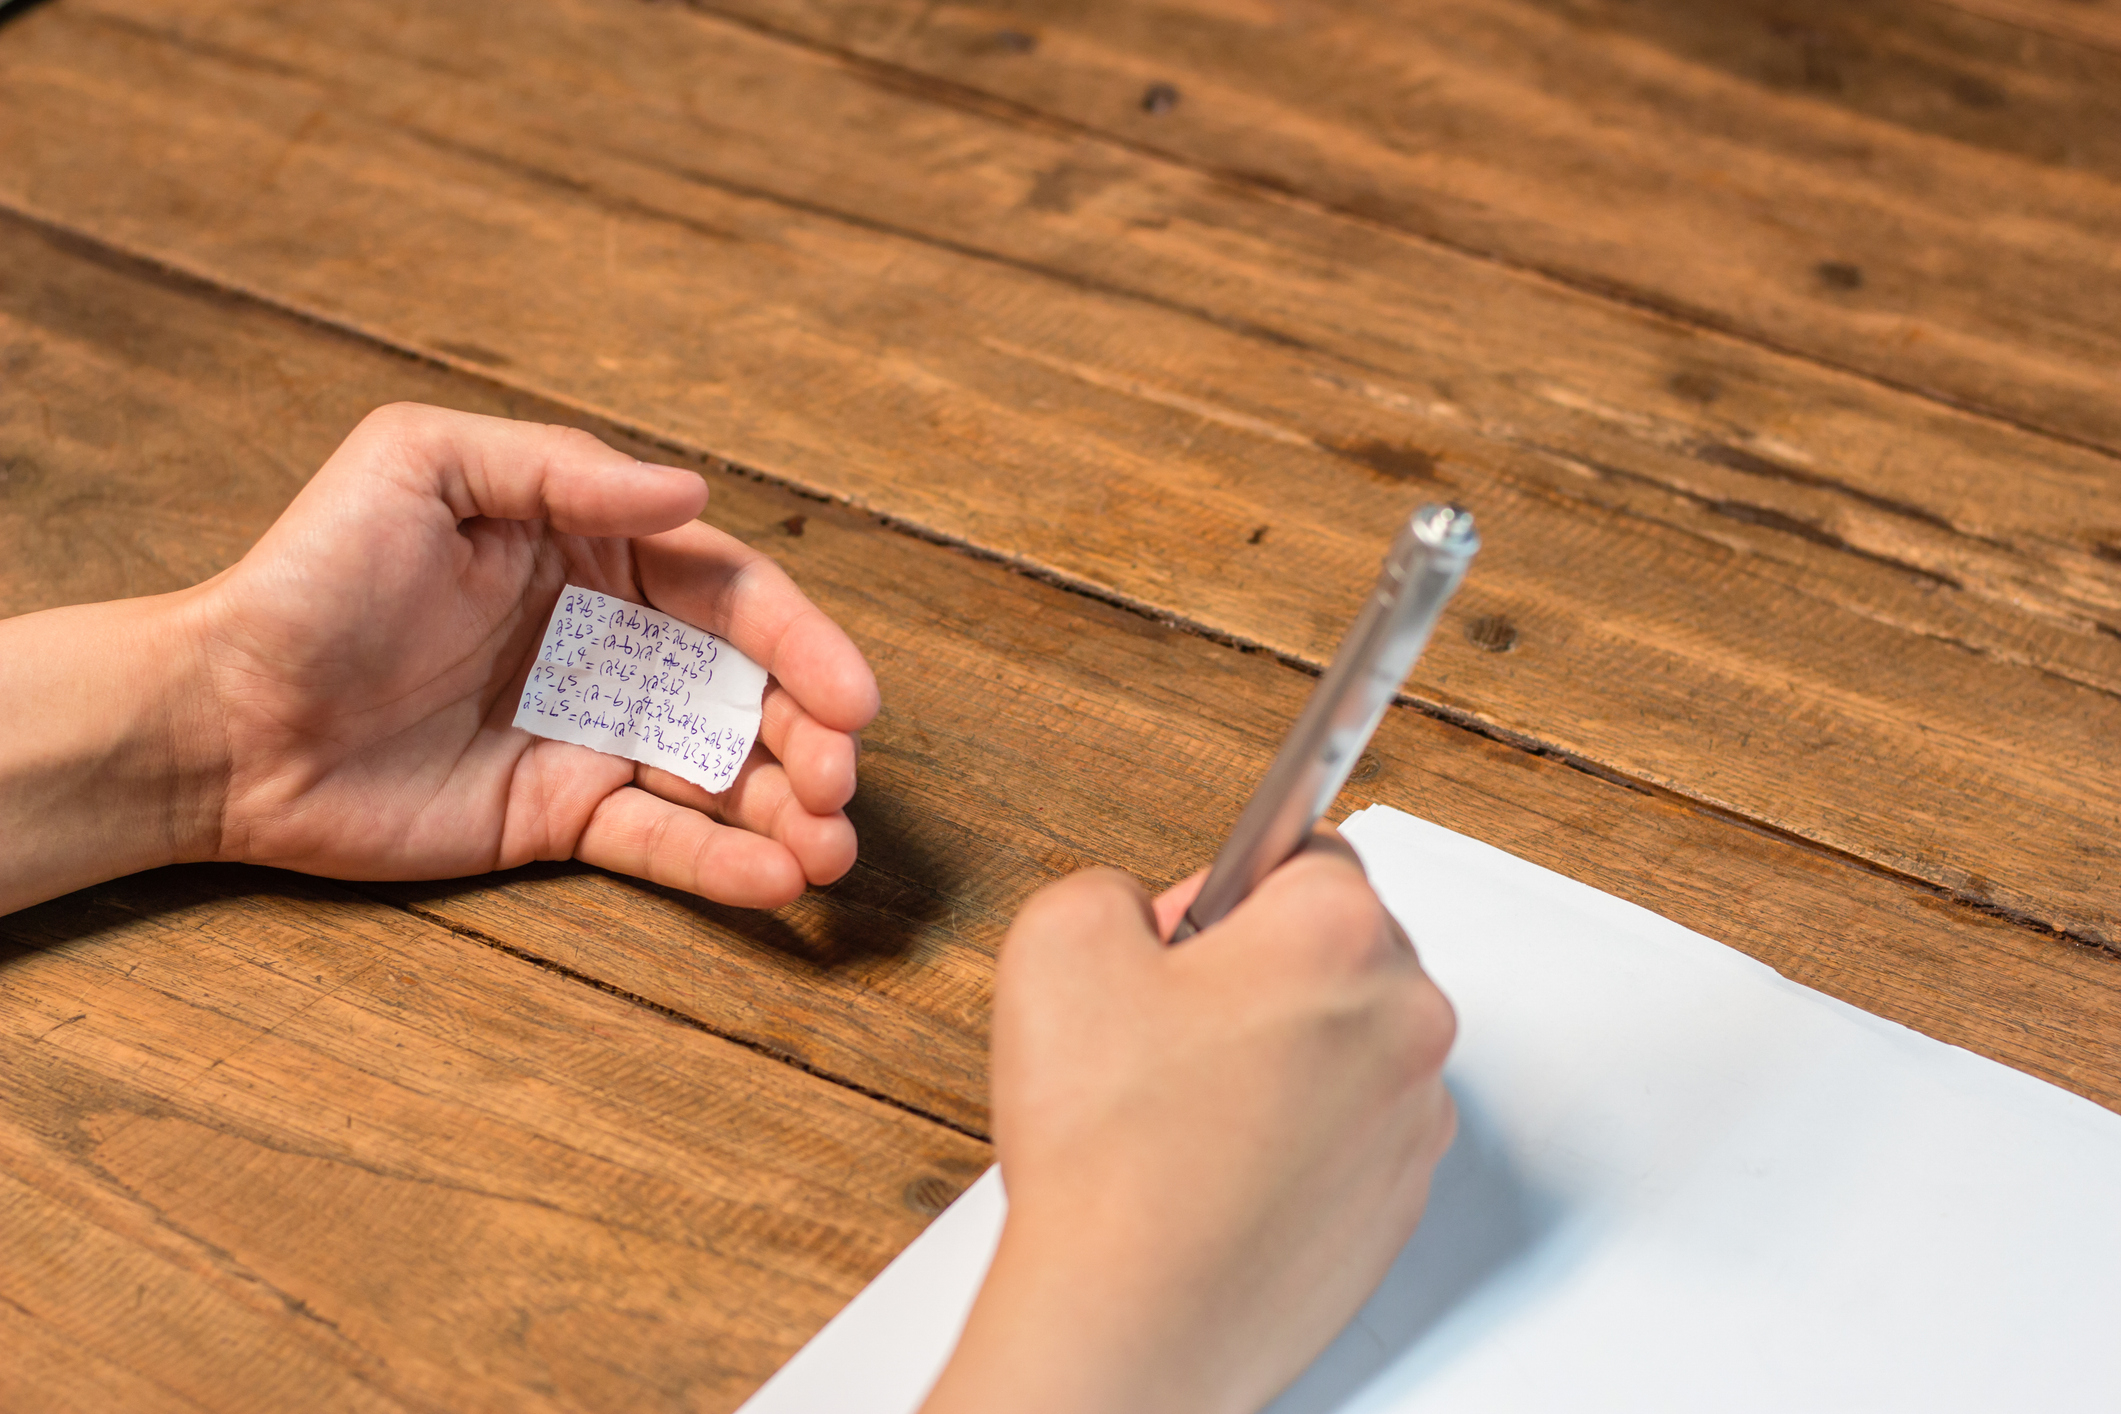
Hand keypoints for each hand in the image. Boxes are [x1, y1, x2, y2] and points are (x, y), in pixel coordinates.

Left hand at [0, 403, 877, 913]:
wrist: (220, 716)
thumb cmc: (309, 575)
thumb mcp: (424, 466)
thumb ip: (565, 471)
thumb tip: (690, 494)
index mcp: (596, 553)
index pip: (732, 595)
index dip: (804, 645)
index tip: (852, 701)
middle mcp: (612, 644)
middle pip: (748, 690)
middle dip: (813, 739)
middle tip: (841, 784)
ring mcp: (591, 736)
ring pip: (722, 774)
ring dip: (792, 811)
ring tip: (831, 852)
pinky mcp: (558, 818)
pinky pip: (660, 843)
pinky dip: (723, 867)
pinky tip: (776, 884)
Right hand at [922, 836, 1457, 1413]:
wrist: (1133, 1325)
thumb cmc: (1109, 1158)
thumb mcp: (1059, 940)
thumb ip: (1114, 886)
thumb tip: (1143, 910)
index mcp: (1337, 934)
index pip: (1306, 849)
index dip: (1222, 890)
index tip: (1184, 932)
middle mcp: (1405, 1021)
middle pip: (1337, 948)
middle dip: (1257, 970)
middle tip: (1165, 1025)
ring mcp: (1412, 1121)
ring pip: (1346, 1044)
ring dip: (1281, 1056)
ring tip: (1183, 1111)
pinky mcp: (1399, 1203)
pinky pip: (1349, 1133)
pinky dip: (1295, 1138)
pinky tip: (1213, 1167)